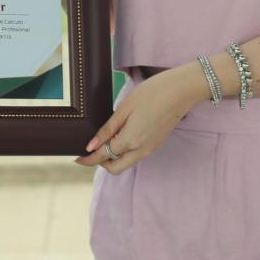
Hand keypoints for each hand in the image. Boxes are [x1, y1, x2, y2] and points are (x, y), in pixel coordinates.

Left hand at [76, 65, 202, 174]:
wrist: (181, 90)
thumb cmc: (152, 93)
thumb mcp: (124, 108)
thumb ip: (107, 130)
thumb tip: (92, 146)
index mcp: (130, 140)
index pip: (103, 156)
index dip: (88, 159)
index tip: (77, 159)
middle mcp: (141, 150)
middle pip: (115, 168)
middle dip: (101, 163)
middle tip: (91, 150)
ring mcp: (151, 149)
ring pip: (127, 163)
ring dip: (114, 158)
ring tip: (106, 140)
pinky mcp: (157, 144)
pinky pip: (136, 155)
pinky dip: (125, 152)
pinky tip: (122, 136)